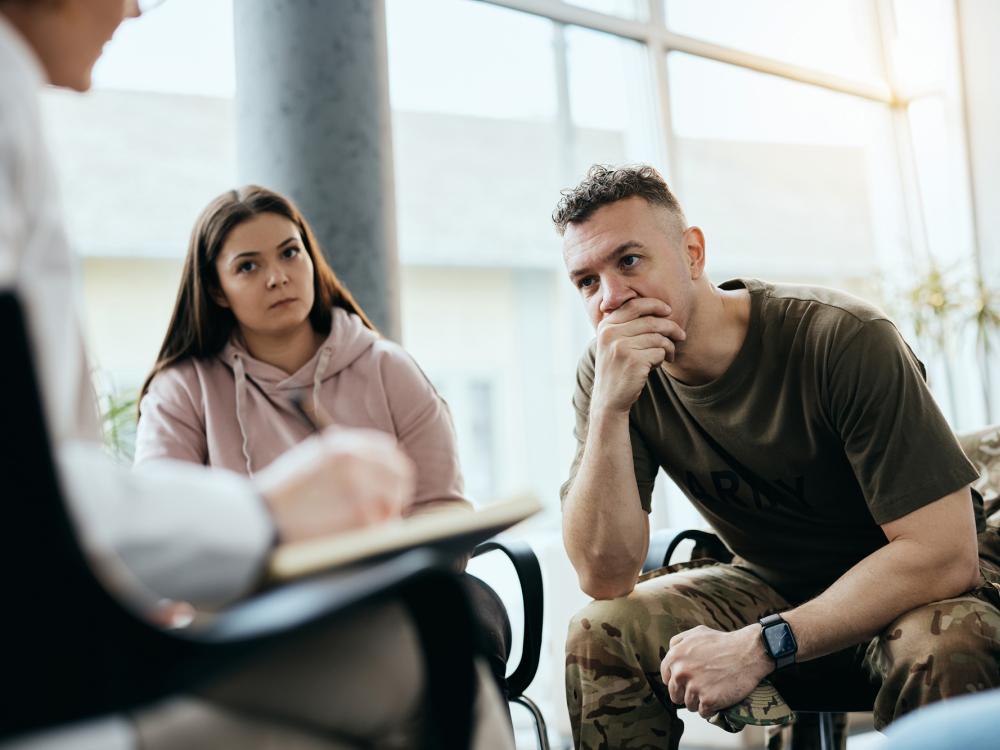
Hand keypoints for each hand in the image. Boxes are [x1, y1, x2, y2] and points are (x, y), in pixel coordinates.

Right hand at [256, 427, 414, 542]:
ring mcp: (362, 491)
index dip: (393, 467)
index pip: (389, 450)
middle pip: (400, 475)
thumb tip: (381, 463)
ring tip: (363, 525)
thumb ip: (346, 456)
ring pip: (395, 502)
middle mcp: (356, 463)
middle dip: (395, 492)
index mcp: (343, 445)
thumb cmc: (283, 494)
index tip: (391, 481)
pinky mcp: (363, 519)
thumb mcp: (313, 458)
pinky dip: (376, 534)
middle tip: (387, 508)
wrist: (258, 520)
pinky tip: (356, 537)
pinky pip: (384, 527)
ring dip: (386, 515)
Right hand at [592, 298, 685, 414]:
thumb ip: (627, 326)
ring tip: (667, 355)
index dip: (654, 304)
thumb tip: (659, 309)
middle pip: (651, 321)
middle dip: (671, 327)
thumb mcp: (613, 343)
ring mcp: (621, 347)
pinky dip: (662, 359)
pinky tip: (655, 366)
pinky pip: (659, 352)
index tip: (668, 310)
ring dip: (668, 347)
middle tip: (681, 335)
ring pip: (658, 338)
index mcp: (606, 326)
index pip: (634, 305)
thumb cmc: (617, 368)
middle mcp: (611, 334)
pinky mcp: (633, 361)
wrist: (608, 398)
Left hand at [660, 624, 771, 718]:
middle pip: (675, 695)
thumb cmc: (723, 642)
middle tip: (702, 688)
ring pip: (689, 705)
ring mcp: (694, 687)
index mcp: (674, 656)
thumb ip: (678, 642)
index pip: (666, 678)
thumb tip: (670, 652)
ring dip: (700, 701)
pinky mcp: (708, 700)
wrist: (748, 652)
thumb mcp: (696, 633)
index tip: (687, 682)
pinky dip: (712, 708)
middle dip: (687, 694)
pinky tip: (720, 696)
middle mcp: (680, 672)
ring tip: (714, 689)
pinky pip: (703, 713)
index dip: (677, 681)